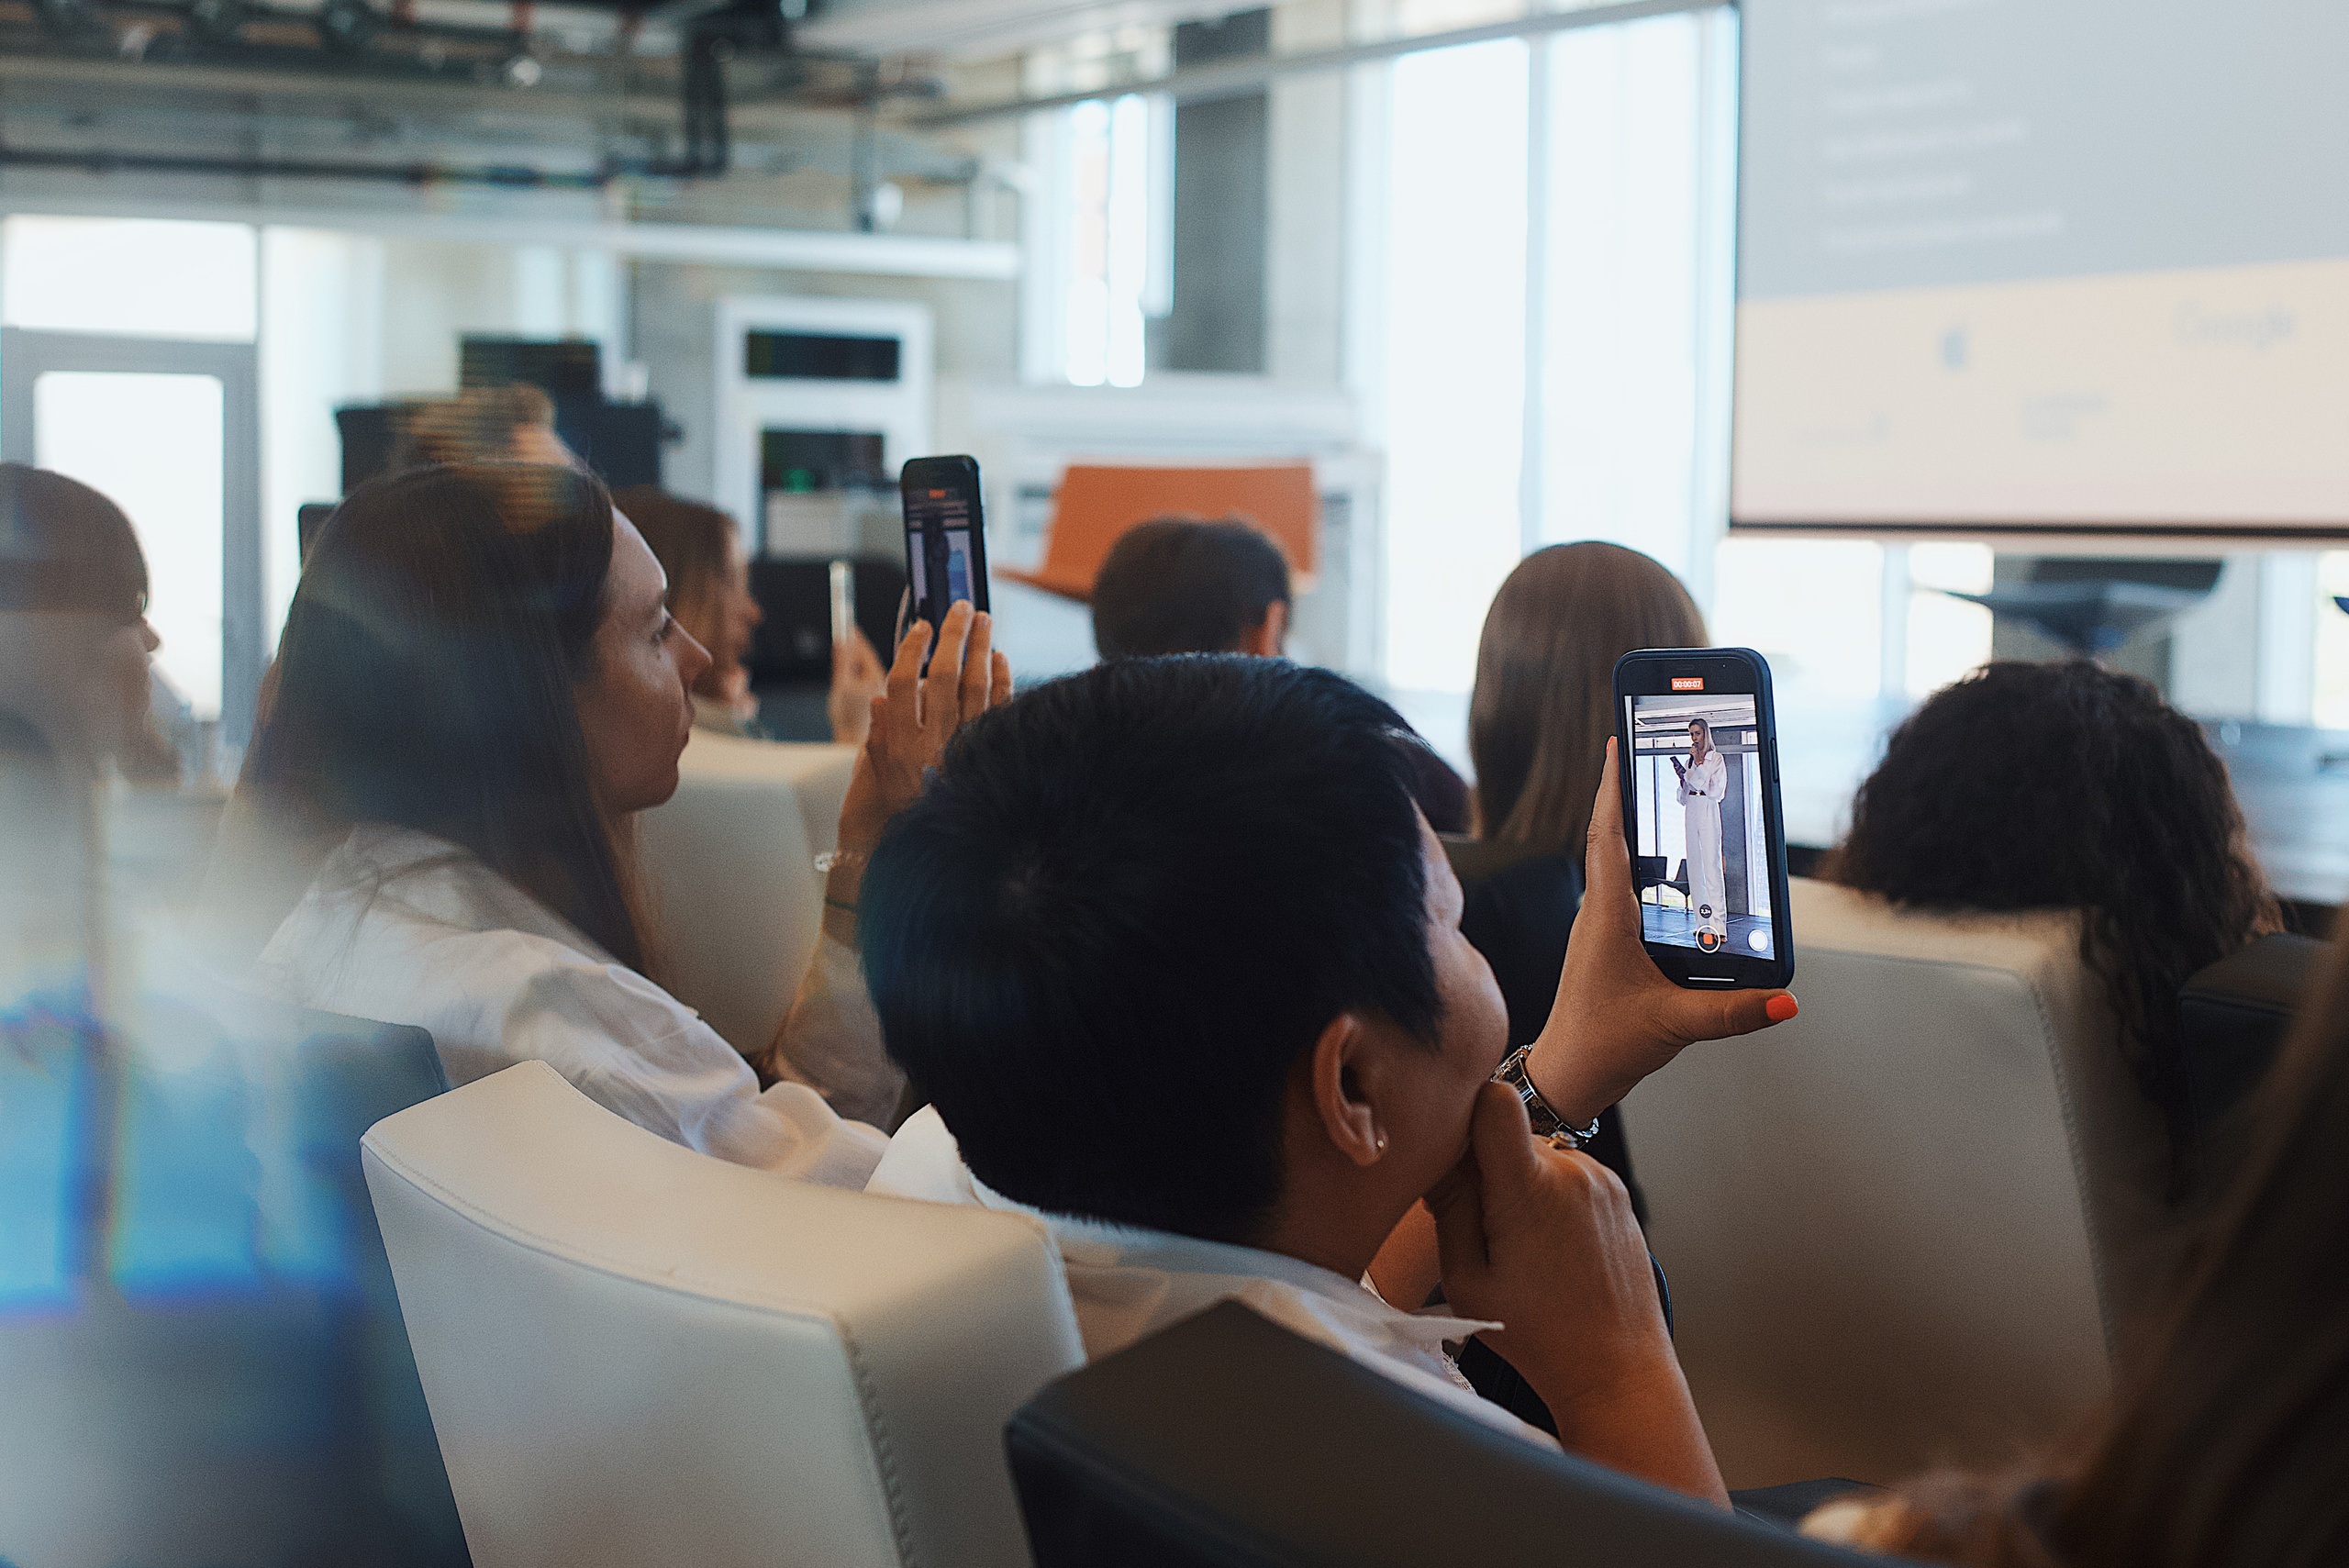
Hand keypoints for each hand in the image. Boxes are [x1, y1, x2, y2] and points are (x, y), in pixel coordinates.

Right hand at [835, 601, 1010, 858]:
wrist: (922, 852)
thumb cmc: (891, 808)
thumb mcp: (874, 770)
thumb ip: (878, 731)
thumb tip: (885, 695)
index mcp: (898, 743)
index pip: (903, 682)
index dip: (912, 648)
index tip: (921, 625)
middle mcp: (932, 744)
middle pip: (945, 675)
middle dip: (955, 635)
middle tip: (963, 606)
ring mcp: (963, 750)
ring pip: (977, 688)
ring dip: (982, 649)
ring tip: (985, 621)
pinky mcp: (987, 757)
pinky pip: (1000, 711)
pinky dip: (1003, 682)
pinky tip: (1001, 660)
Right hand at [1427, 1083, 1725, 1503]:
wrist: (1617, 1369)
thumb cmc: (1538, 1336)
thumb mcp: (1466, 1280)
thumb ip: (1448, 1208)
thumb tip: (1433, 1155)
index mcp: (1529, 1190)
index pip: (1494, 1098)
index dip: (1465, 1111)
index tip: (1452, 1152)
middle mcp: (1571, 1171)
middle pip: (1508, 1133)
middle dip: (1486, 1167)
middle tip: (1483, 1228)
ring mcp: (1601, 1180)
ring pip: (1537, 1154)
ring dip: (1519, 1183)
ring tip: (1523, 1247)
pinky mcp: (1617, 1193)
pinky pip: (1566, 1173)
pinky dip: (1549, 1197)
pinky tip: (1550, 1249)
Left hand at [1525, 738, 1794, 1123]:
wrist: (1569, 1075)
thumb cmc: (1603, 1045)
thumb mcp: (1674, 1024)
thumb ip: (1733, 1013)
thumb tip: (1784, 1001)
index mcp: (1605, 916)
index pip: (1607, 835)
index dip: (1612, 788)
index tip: (1615, 743)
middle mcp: (1598, 913)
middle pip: (1610, 837)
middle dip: (1626, 792)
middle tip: (1643, 750)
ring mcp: (1600, 927)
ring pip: (1615, 863)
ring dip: (1632, 826)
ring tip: (1656, 793)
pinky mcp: (1608, 944)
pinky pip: (1623, 889)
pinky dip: (1640, 865)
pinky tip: (1665, 867)